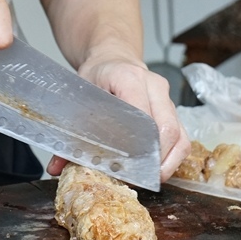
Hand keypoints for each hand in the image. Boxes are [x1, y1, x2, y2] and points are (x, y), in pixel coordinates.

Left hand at [46, 56, 190, 183]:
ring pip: (180, 137)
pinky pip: (183, 139)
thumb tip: (57, 166)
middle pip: (166, 128)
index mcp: (128, 77)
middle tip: (137, 178)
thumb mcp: (80, 97)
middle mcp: (154, 86)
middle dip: (154, 160)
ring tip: (150, 180)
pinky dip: (172, 158)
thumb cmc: (97, 78)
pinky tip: (157, 171)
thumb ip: (70, 132)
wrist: (113, 59)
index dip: (136, 143)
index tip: (125, 166)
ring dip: (167, 163)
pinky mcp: (174, 111)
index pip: (140, 113)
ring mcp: (168, 99)